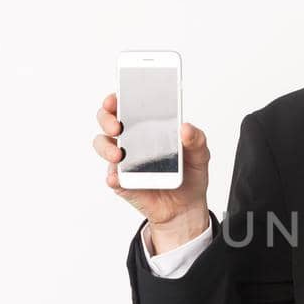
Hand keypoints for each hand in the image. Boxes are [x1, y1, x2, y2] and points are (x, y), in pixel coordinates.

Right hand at [92, 92, 211, 245]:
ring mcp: (124, 160)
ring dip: (106, 147)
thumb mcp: (200, 154)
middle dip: (107, 118)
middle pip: (107, 120)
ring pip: (103, 145)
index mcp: (148, 126)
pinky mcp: (122, 182)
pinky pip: (111, 176)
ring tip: (119, 154)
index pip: (127, 104)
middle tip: (118, 125)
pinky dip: (112, 176)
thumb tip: (186, 129)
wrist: (186, 207)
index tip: (116, 96)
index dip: (117, 97)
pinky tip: (117, 177)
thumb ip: (197, 139)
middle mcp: (131, 140)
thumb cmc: (189, 175)